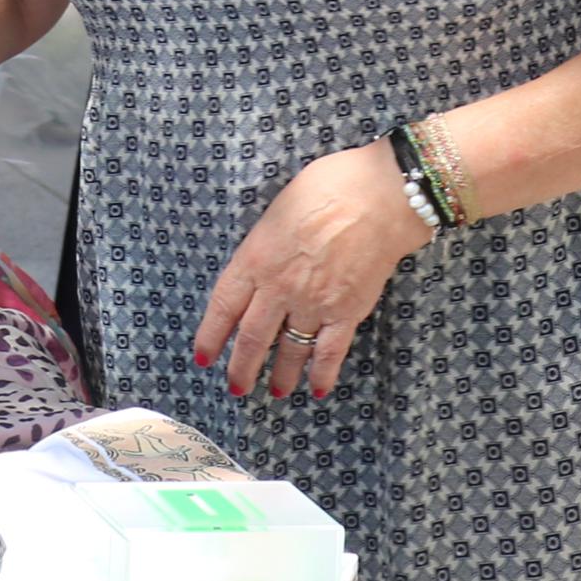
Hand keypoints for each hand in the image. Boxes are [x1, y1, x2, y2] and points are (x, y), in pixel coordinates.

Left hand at [192, 140, 433, 400]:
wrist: (377, 197)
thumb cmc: (326, 189)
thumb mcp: (277, 212)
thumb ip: (265, 245)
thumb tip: (262, 265)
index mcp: (255, 259)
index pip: (224, 307)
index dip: (211, 336)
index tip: (203, 356)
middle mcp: (278, 288)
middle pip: (252, 337)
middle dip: (241, 367)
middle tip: (235, 388)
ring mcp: (313, 303)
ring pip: (289, 350)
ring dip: (280, 375)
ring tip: (275, 392)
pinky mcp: (347, 312)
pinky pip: (329, 352)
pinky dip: (322, 374)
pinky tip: (317, 389)